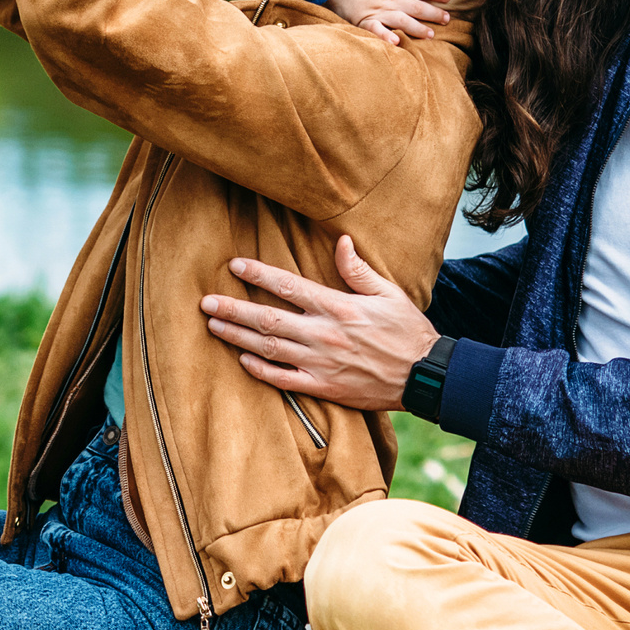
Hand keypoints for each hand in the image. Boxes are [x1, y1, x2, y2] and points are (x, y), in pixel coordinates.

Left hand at [200, 236, 440, 410]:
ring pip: (268, 348)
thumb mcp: (389, 293)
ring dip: (237, 336)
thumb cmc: (407, 332)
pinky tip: (241, 360)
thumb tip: (341, 242)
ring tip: (213, 325)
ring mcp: (320, 363)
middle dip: (233, 308)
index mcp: (338, 307)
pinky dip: (260, 370)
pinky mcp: (323, 387)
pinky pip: (283, 379)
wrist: (424, 376)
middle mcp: (323, 335)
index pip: (289, 286)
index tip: (235, 265)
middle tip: (205, 301)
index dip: (258, 274)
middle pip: (268, 319)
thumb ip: (358, 271)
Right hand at [326, 0, 451, 44]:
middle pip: (416, 7)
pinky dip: (386, 37)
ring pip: (402, 20)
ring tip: (431, 35)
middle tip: (447, 20)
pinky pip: (377, 30)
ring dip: (418, 28)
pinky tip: (397, 43)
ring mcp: (377, 10)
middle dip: (433, 13)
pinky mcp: (364, 20)